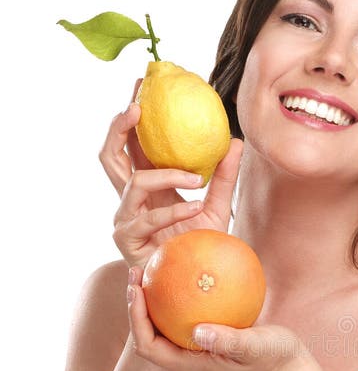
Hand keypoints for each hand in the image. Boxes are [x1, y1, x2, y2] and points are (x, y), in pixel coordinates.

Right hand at [100, 83, 242, 268]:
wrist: (198, 286)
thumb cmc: (202, 247)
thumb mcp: (218, 207)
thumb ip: (224, 176)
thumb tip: (235, 139)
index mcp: (147, 186)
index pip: (133, 143)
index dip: (133, 114)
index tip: (142, 83)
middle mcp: (131, 199)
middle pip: (109, 154)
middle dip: (118, 127)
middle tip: (138, 107)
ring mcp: (125, 219)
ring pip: (133, 181)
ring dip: (165, 175)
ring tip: (195, 176)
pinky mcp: (128, 241)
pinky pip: (149, 217)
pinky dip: (175, 210)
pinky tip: (196, 206)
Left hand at [126, 267, 311, 370]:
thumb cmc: (276, 360)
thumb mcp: (256, 347)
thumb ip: (228, 341)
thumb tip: (198, 330)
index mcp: (189, 368)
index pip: (147, 345)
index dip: (135, 318)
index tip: (136, 287)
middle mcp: (186, 363)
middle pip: (147, 335)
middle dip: (137, 305)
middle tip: (137, 271)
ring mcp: (195, 355)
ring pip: (162, 328)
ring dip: (153, 302)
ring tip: (153, 270)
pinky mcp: (206, 344)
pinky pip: (183, 320)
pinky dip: (178, 300)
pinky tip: (187, 274)